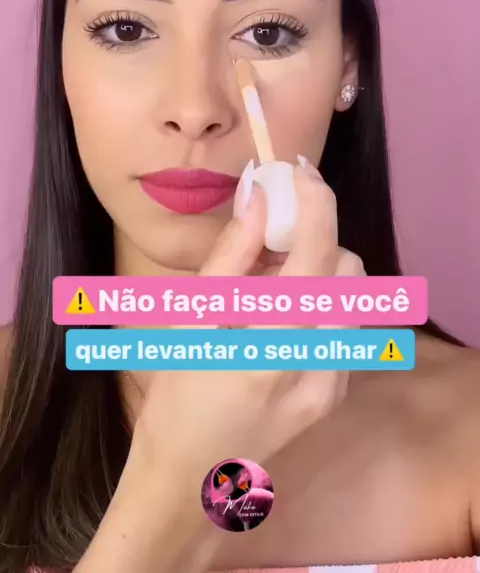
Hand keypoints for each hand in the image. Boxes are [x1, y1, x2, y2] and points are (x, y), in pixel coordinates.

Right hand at [132, 161, 363, 475]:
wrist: (189, 477)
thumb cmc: (175, 395)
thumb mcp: (191, 318)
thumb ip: (233, 253)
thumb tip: (259, 194)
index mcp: (273, 341)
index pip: (317, 250)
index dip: (315, 200)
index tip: (297, 172)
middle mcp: (319, 362)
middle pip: (348, 268)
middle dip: (314, 238)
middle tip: (268, 238)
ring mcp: (335, 381)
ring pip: (353, 296)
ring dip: (320, 270)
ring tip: (271, 281)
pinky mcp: (336, 393)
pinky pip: (346, 326)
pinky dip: (321, 303)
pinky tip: (280, 315)